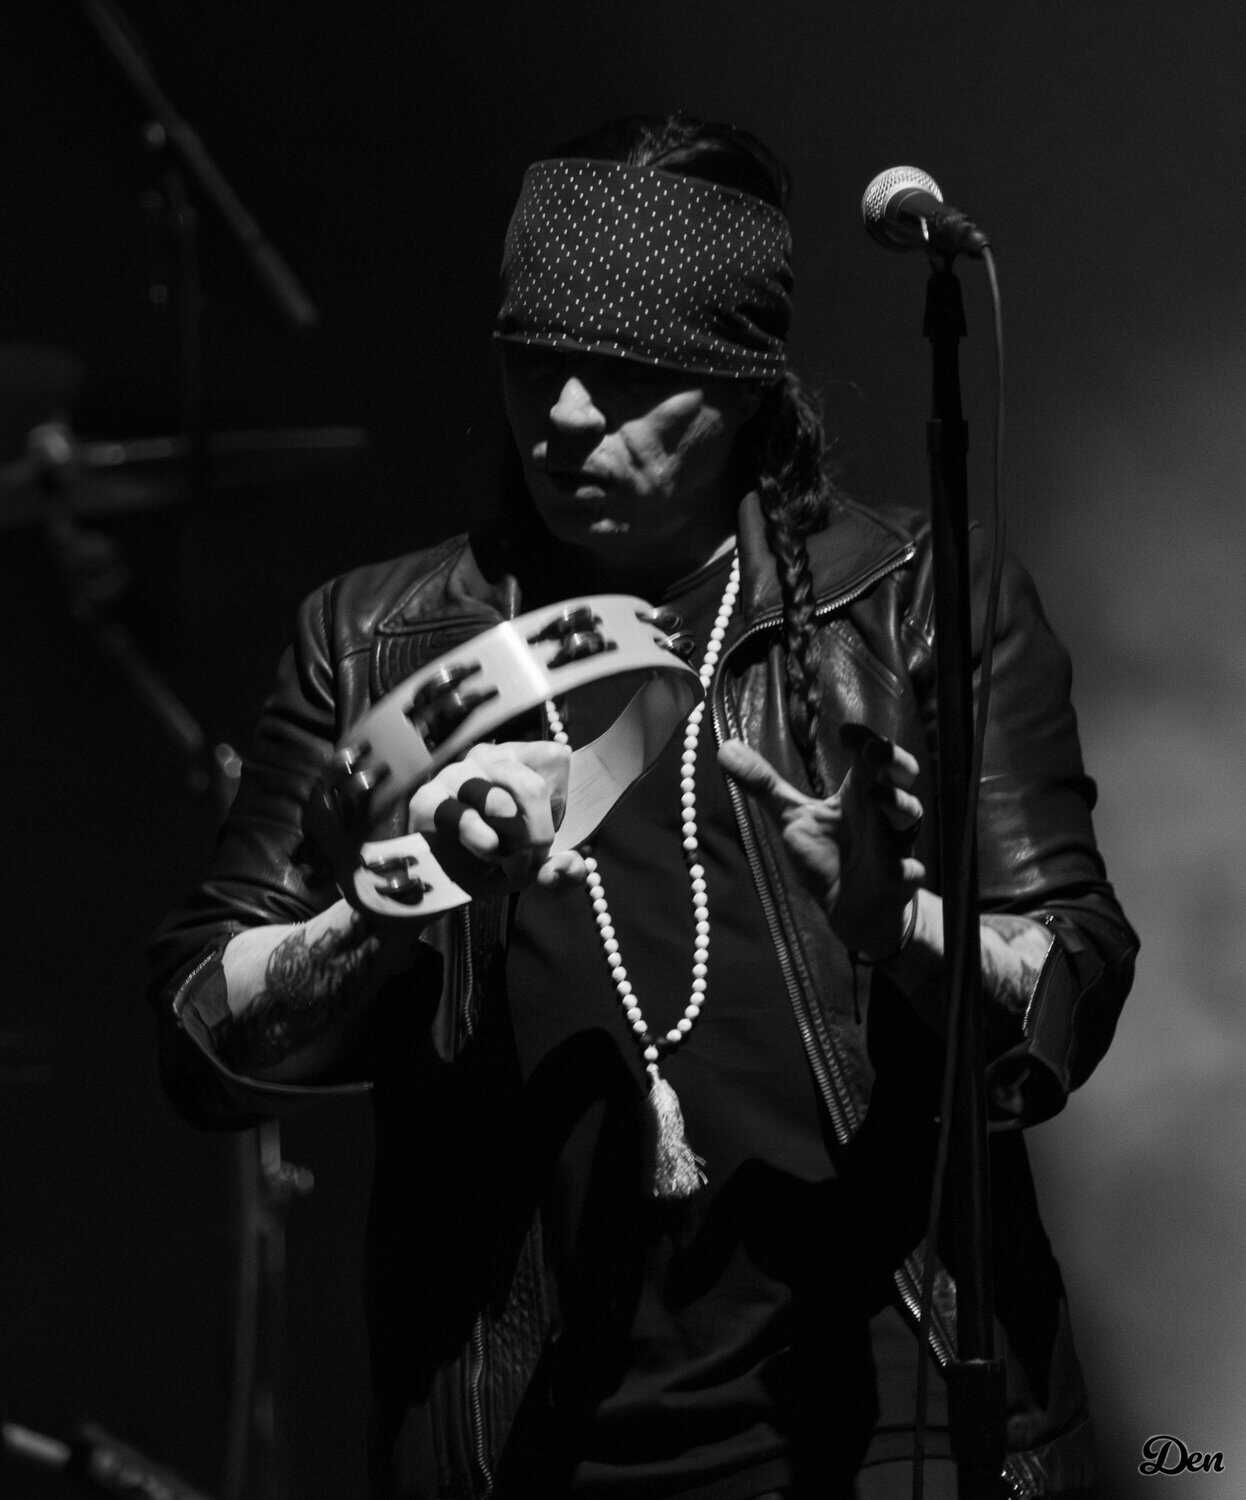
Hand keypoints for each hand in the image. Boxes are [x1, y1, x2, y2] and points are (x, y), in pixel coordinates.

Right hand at [407, 740, 586, 893]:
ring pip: (500, 803)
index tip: (548, 829)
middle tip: (530, 858)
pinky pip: (464, 819)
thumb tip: (557, 870)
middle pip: (532, 787)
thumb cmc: (504, 858)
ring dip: (510, 843)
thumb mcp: (545, 864)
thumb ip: (567, 870)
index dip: (561, 805)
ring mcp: (457, 774)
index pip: (557, 759)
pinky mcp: (429, 800)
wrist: (452, 882)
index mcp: (521, 758)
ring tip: (505, 858)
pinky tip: (484, 855)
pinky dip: (481, 845)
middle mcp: (489, 757)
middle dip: (539, 835)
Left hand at [717, 726, 924, 958]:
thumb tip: (724, 748)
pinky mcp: (900, 878)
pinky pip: (910, 871)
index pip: (868, 755)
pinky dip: (906, 868)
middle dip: (892, 760)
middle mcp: (881, 810)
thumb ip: (763, 785)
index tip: (845, 732)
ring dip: (898, 803)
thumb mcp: (792, 817)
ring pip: (910, 814)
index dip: (863, 740)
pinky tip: (903, 869)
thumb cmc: (828, 854)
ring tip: (878, 796)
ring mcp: (894, 843)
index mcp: (857, 793)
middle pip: (902, 774)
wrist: (850, 905)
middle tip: (874, 751)